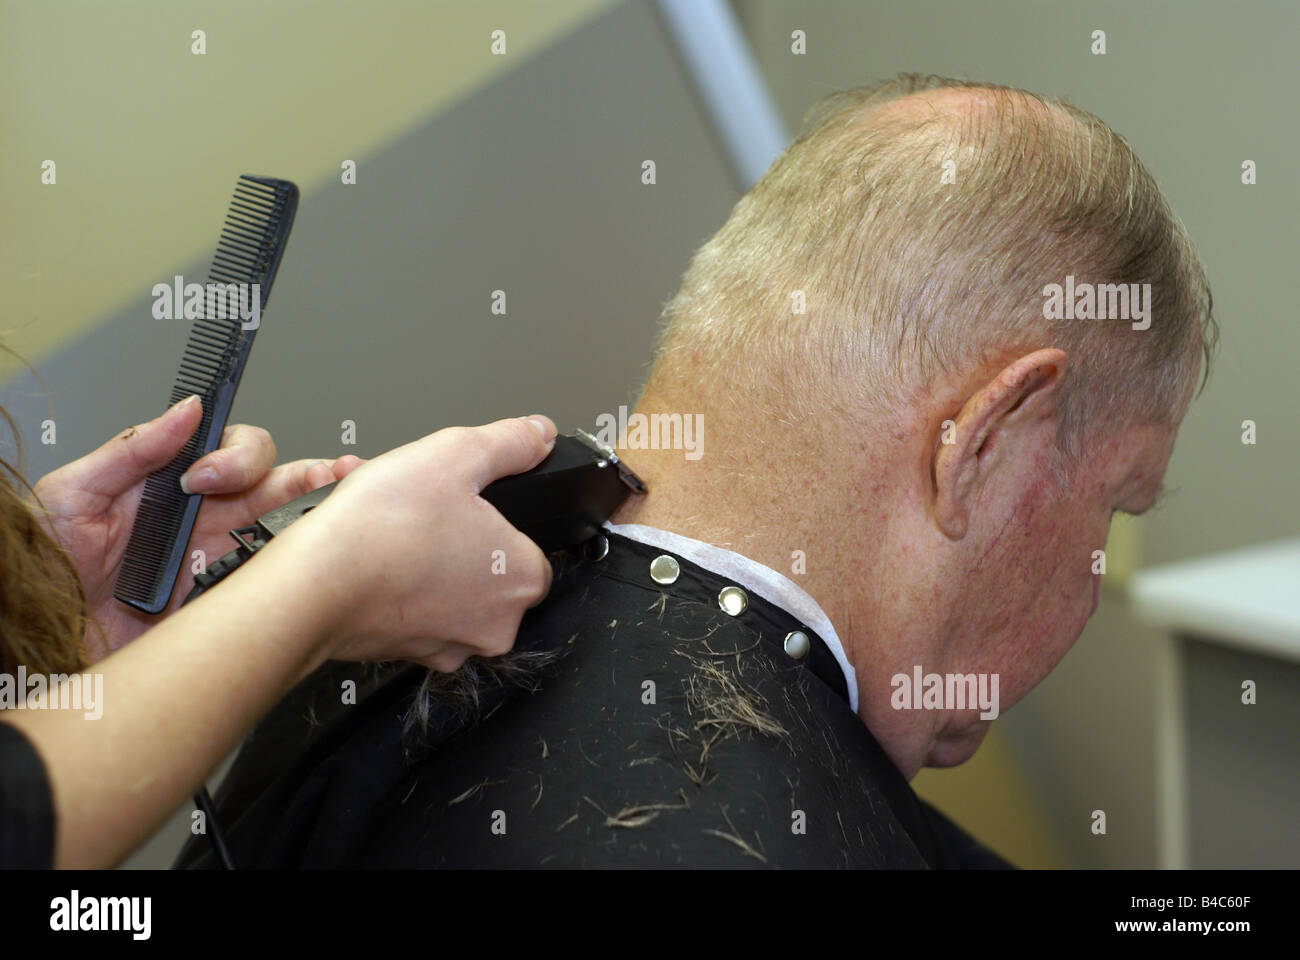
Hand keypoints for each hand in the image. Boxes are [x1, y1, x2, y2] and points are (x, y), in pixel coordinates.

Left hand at [29, 395, 364, 661]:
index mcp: (173, 488)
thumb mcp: (73, 494)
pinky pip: (274, 587)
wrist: (36, 642)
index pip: (231, 451)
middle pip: (277, 486)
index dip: (239, 455)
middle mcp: (206, 522)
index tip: (208, 478)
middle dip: (312, 473)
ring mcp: (220, 563)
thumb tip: (188, 409)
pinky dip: (302, 572)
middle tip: (326, 475)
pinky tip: (318, 560)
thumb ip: (132, 449)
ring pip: (287, 531)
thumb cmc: (45, 569)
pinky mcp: (225, 606)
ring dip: (320, 513)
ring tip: (339, 503)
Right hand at [262, 415, 557, 671]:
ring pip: (448, 588)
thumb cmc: (379, 531)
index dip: (493, 515)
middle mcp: (495, 624)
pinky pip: (414, 610)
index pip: (529, 543)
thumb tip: (538, 434)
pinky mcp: (407, 654)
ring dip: (425, 558)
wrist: (310, 586)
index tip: (462, 504)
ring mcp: (450, 646)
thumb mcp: (454, 455)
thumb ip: (509, 443)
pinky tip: (375, 558)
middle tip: (422, 511)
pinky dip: (398, 586)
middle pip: (488, 566)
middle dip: (456, 535)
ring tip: (393, 529)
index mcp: (522, 579)